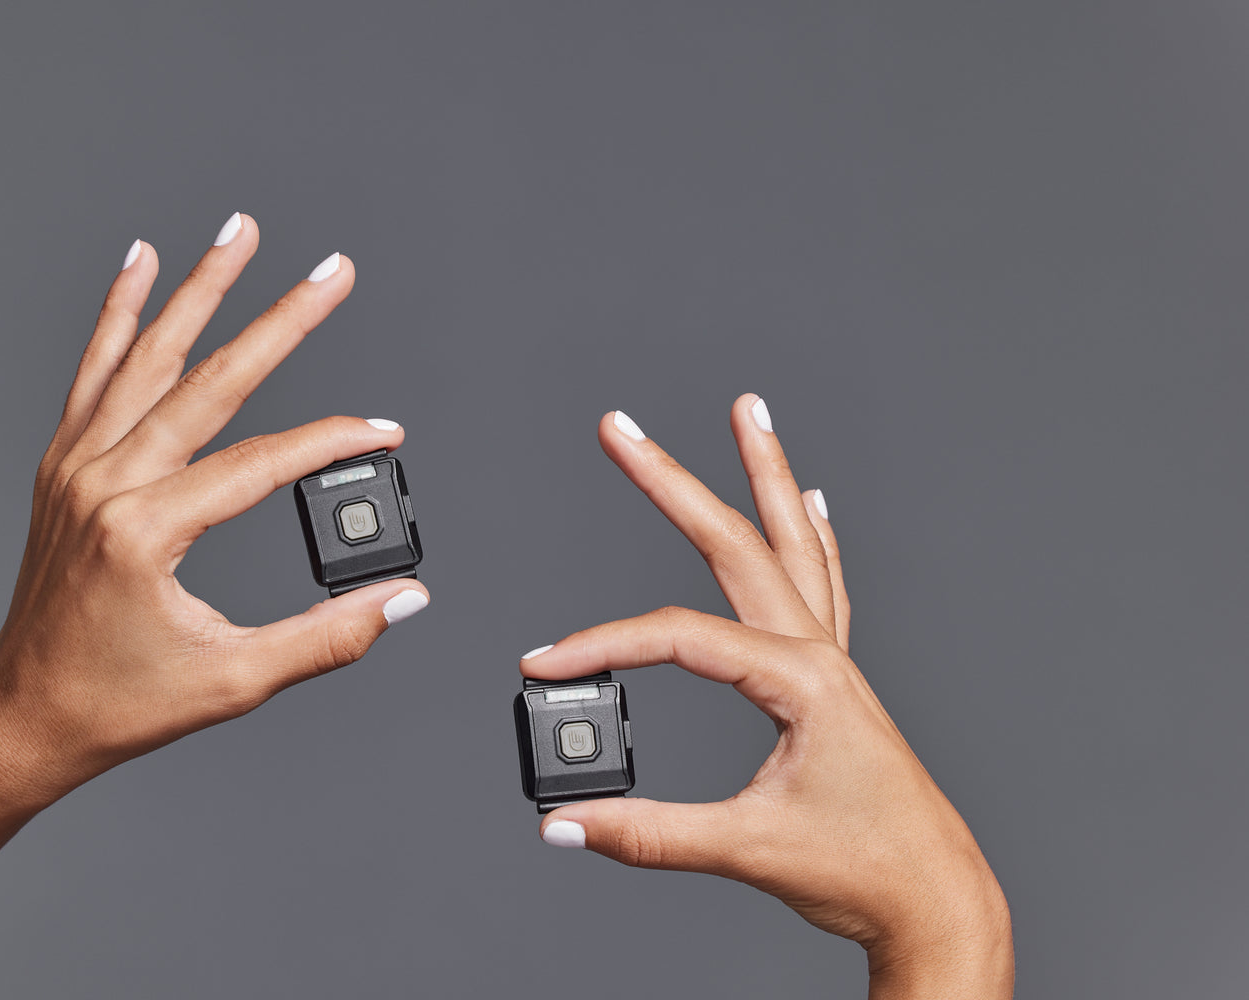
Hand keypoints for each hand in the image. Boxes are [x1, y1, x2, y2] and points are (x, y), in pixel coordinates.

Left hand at [0, 214, 430, 811]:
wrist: (26, 710)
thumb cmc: (119, 701)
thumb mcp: (235, 679)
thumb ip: (328, 636)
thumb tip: (403, 601)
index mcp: (146, 532)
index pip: (261, 463)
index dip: (334, 443)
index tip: (384, 431)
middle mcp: (105, 483)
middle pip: (210, 382)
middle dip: (280, 320)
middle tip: (332, 273)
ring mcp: (79, 466)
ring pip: (149, 356)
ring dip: (200, 289)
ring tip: (239, 233)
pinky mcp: (66, 465)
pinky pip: (95, 372)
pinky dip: (118, 312)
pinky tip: (141, 263)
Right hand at [520, 399, 1011, 995]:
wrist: (938, 901)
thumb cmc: (866, 870)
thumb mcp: (748, 849)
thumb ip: (650, 833)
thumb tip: (567, 823)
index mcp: (798, 679)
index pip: (679, 639)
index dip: (603, 647)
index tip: (545, 663)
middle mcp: (817, 655)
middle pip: (734, 543)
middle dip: (672, 479)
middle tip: (620, 428)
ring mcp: (832, 663)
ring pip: (792, 544)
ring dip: (766, 474)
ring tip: (749, 413)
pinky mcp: (835, 683)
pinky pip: (824, 587)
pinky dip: (813, 537)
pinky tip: (814, 504)